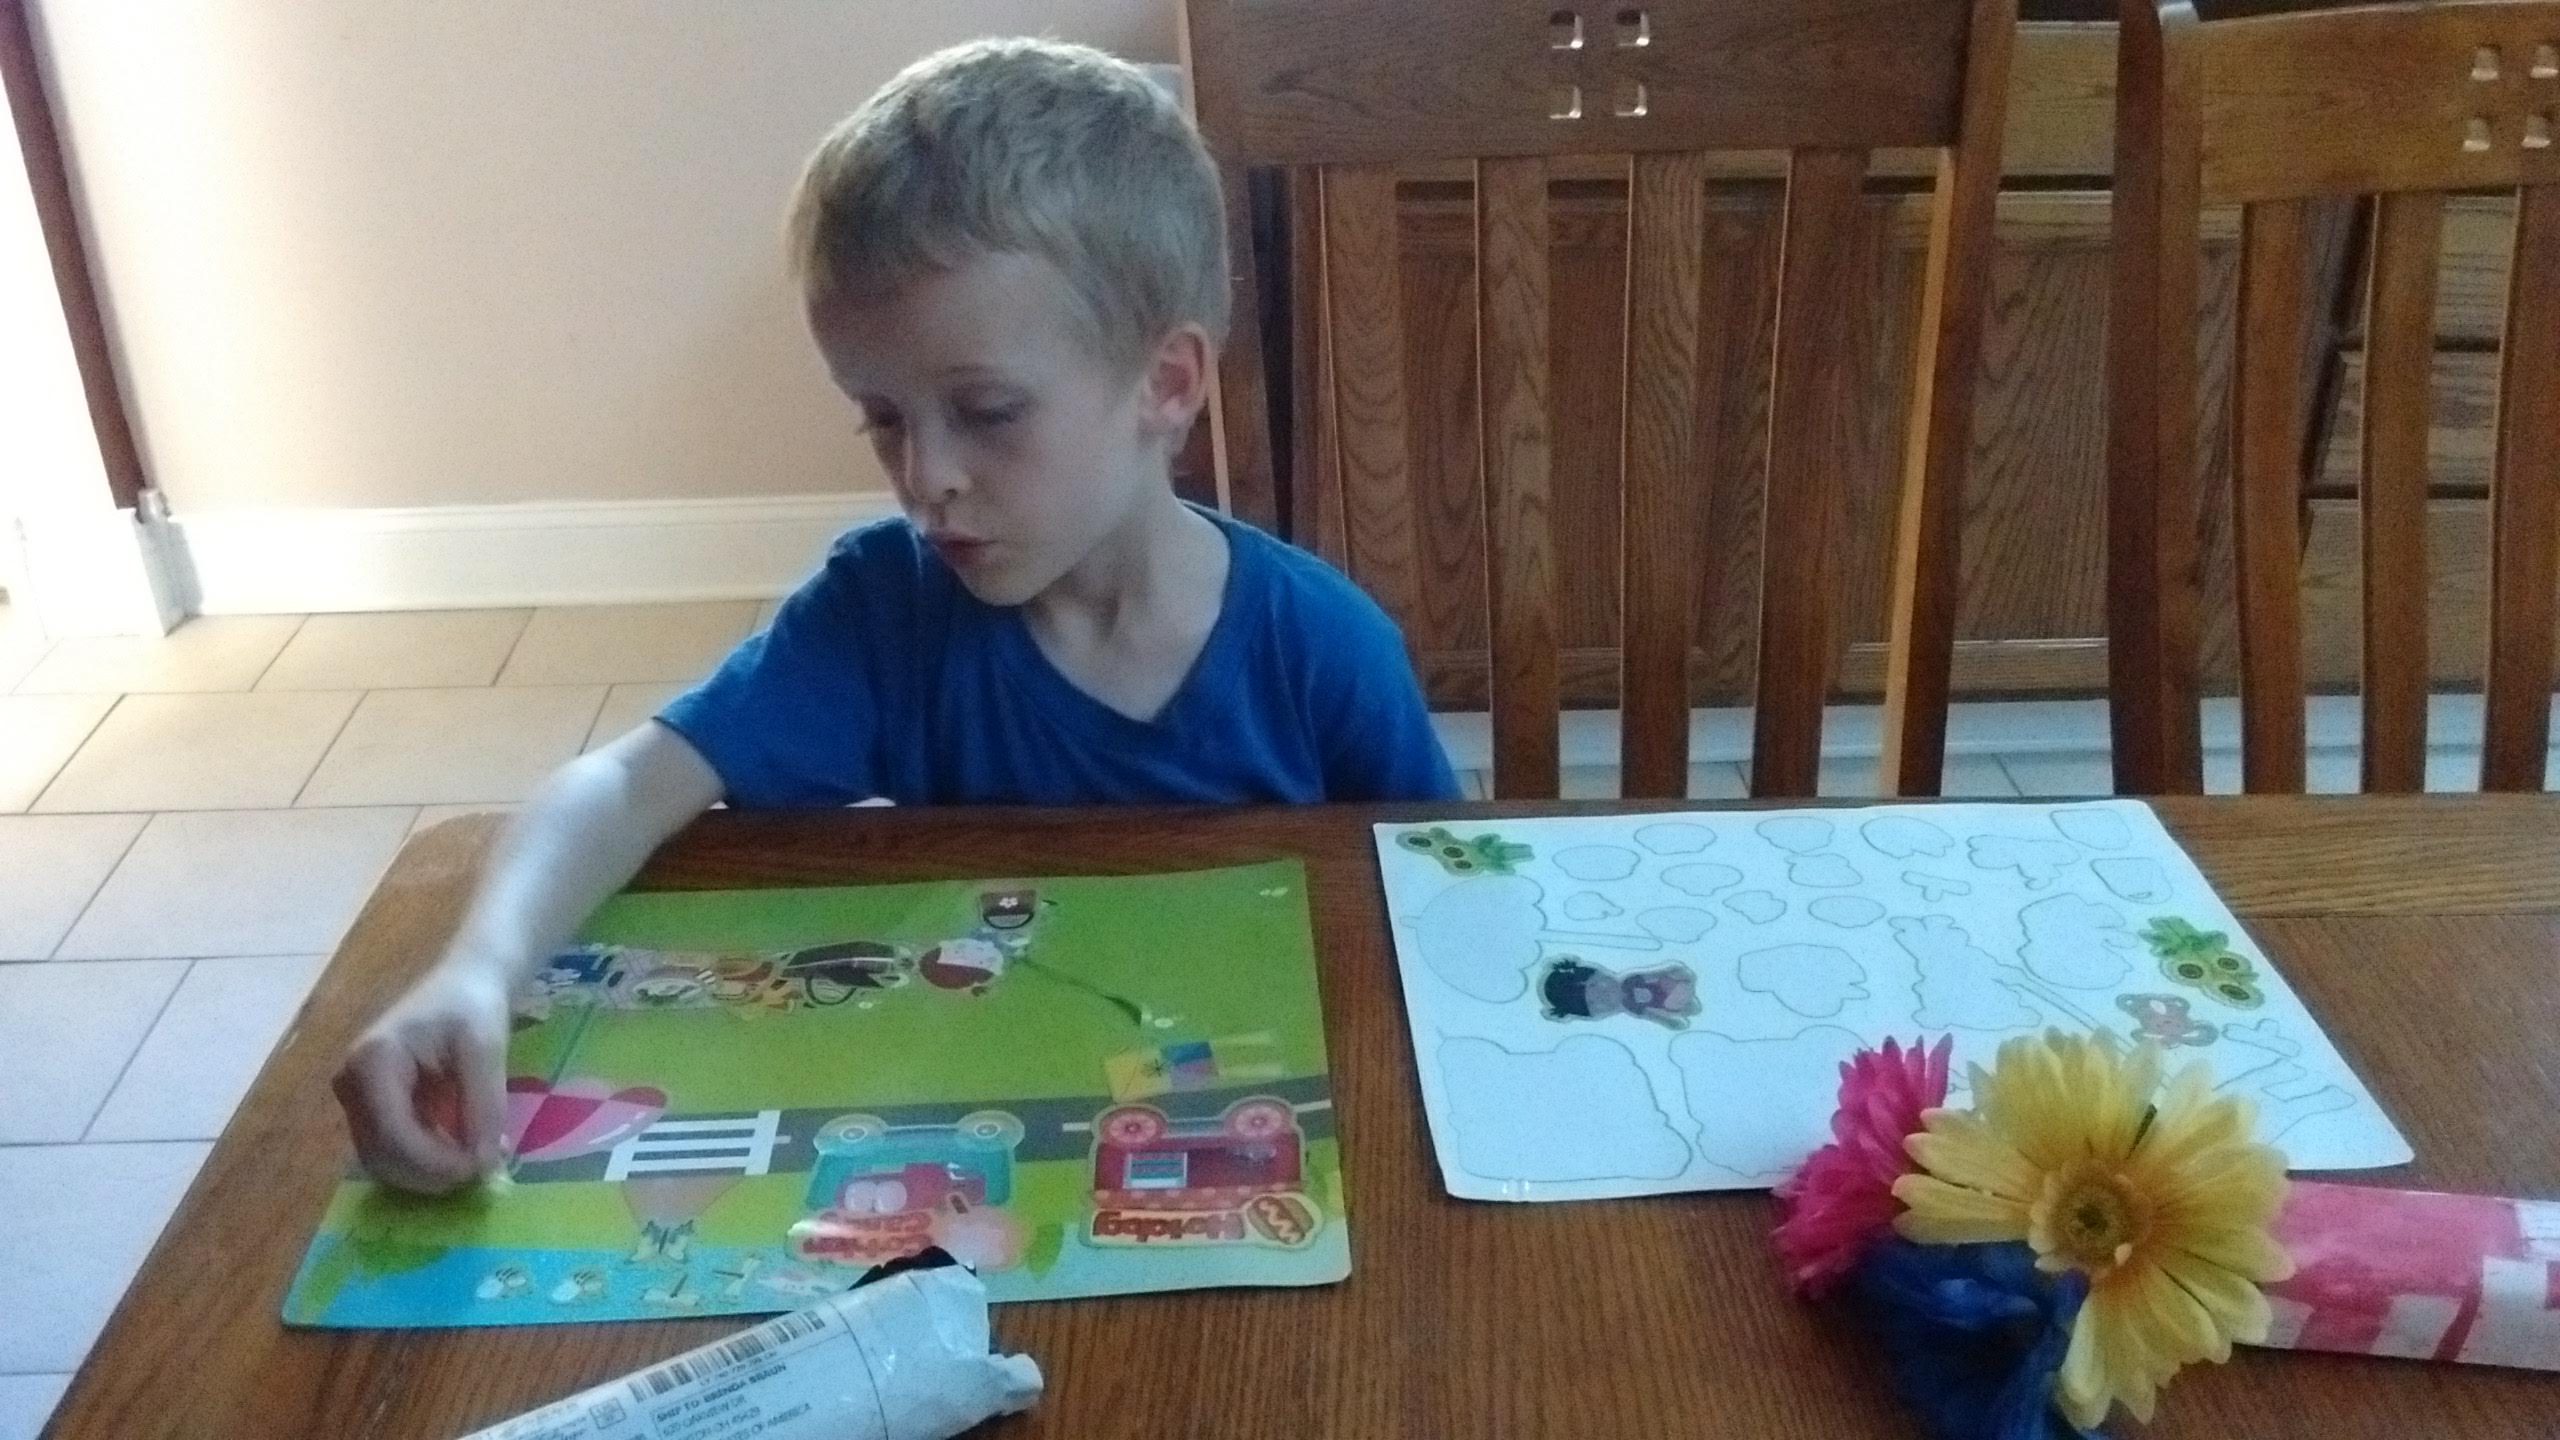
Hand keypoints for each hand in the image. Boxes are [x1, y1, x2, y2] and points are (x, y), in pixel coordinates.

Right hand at [332, 959, 513, 1193]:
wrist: (462, 983)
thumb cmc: (472, 1007)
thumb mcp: (487, 1049)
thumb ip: (484, 1106)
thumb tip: (483, 1163)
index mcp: (373, 1062)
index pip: (394, 1135)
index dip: (434, 1163)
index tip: (479, 1169)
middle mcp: (350, 1083)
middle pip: (382, 1155)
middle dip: (432, 1174)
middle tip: (483, 1170)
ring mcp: (354, 1099)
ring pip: (384, 1161)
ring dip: (430, 1172)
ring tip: (477, 1157)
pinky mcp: (368, 1109)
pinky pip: (392, 1150)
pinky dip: (426, 1160)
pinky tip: (463, 1149)